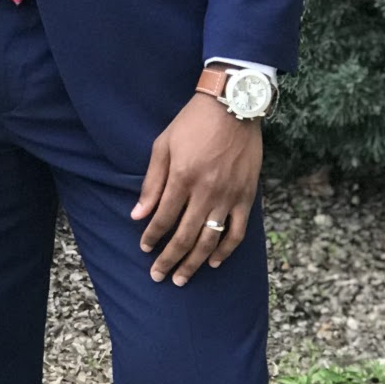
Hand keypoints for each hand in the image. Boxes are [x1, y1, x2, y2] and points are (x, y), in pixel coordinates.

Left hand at [131, 94, 261, 284]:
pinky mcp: (247, 196)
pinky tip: (213, 262)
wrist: (233, 104)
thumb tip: (137, 215)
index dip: (151, 237)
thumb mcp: (163, 145)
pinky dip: (226, 250)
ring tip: (182, 278)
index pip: (163, 218)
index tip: (144, 249)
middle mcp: (206, 190)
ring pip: (209, 240)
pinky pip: (237, 231)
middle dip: (168, 260)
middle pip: (184, 236)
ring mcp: (229, 195)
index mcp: (182, 177)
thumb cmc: (192, 122)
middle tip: (158, 276)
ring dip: (194, 263)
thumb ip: (151, 183)